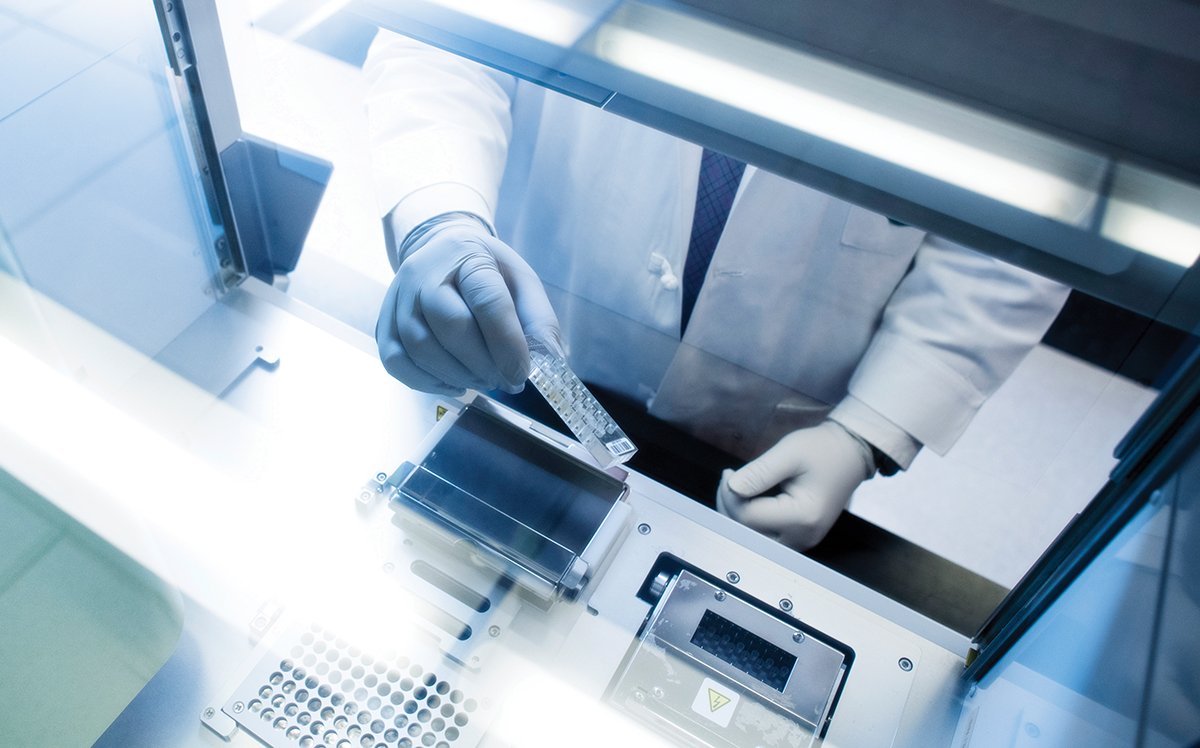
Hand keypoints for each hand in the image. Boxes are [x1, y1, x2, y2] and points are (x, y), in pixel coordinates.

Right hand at [376, 217, 559, 394]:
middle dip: (483, 363)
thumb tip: (548, 361)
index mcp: (467, 255)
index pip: (488, 302)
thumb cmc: (485, 270)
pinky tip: (454, 383)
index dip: (508, 345)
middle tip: (504, 379)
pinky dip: (426, 382)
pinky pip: (396, 362)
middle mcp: (425, 273)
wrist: (441, 253)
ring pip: (421, 348)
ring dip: (458, 375)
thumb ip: (538, 320)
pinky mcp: (384, 323)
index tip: (522, 373)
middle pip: (450, 327)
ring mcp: (399, 299)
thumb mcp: (521, 282)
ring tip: (483, 379)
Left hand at [716, 421, 875, 550]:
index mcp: (803, 517)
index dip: (730, 495)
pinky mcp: (798, 537)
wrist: (850, 454)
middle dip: (730, 505)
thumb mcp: (790, 452)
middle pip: (747, 532)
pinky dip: (750, 517)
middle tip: (730, 478)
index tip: (729, 473)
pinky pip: (763, 534)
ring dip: (737, 513)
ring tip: (737, 486)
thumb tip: (731, 487)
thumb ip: (759, 472)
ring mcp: (802, 540)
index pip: (748, 516)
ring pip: (752, 537)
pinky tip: (747, 497)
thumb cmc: (824, 449)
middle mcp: (803, 537)